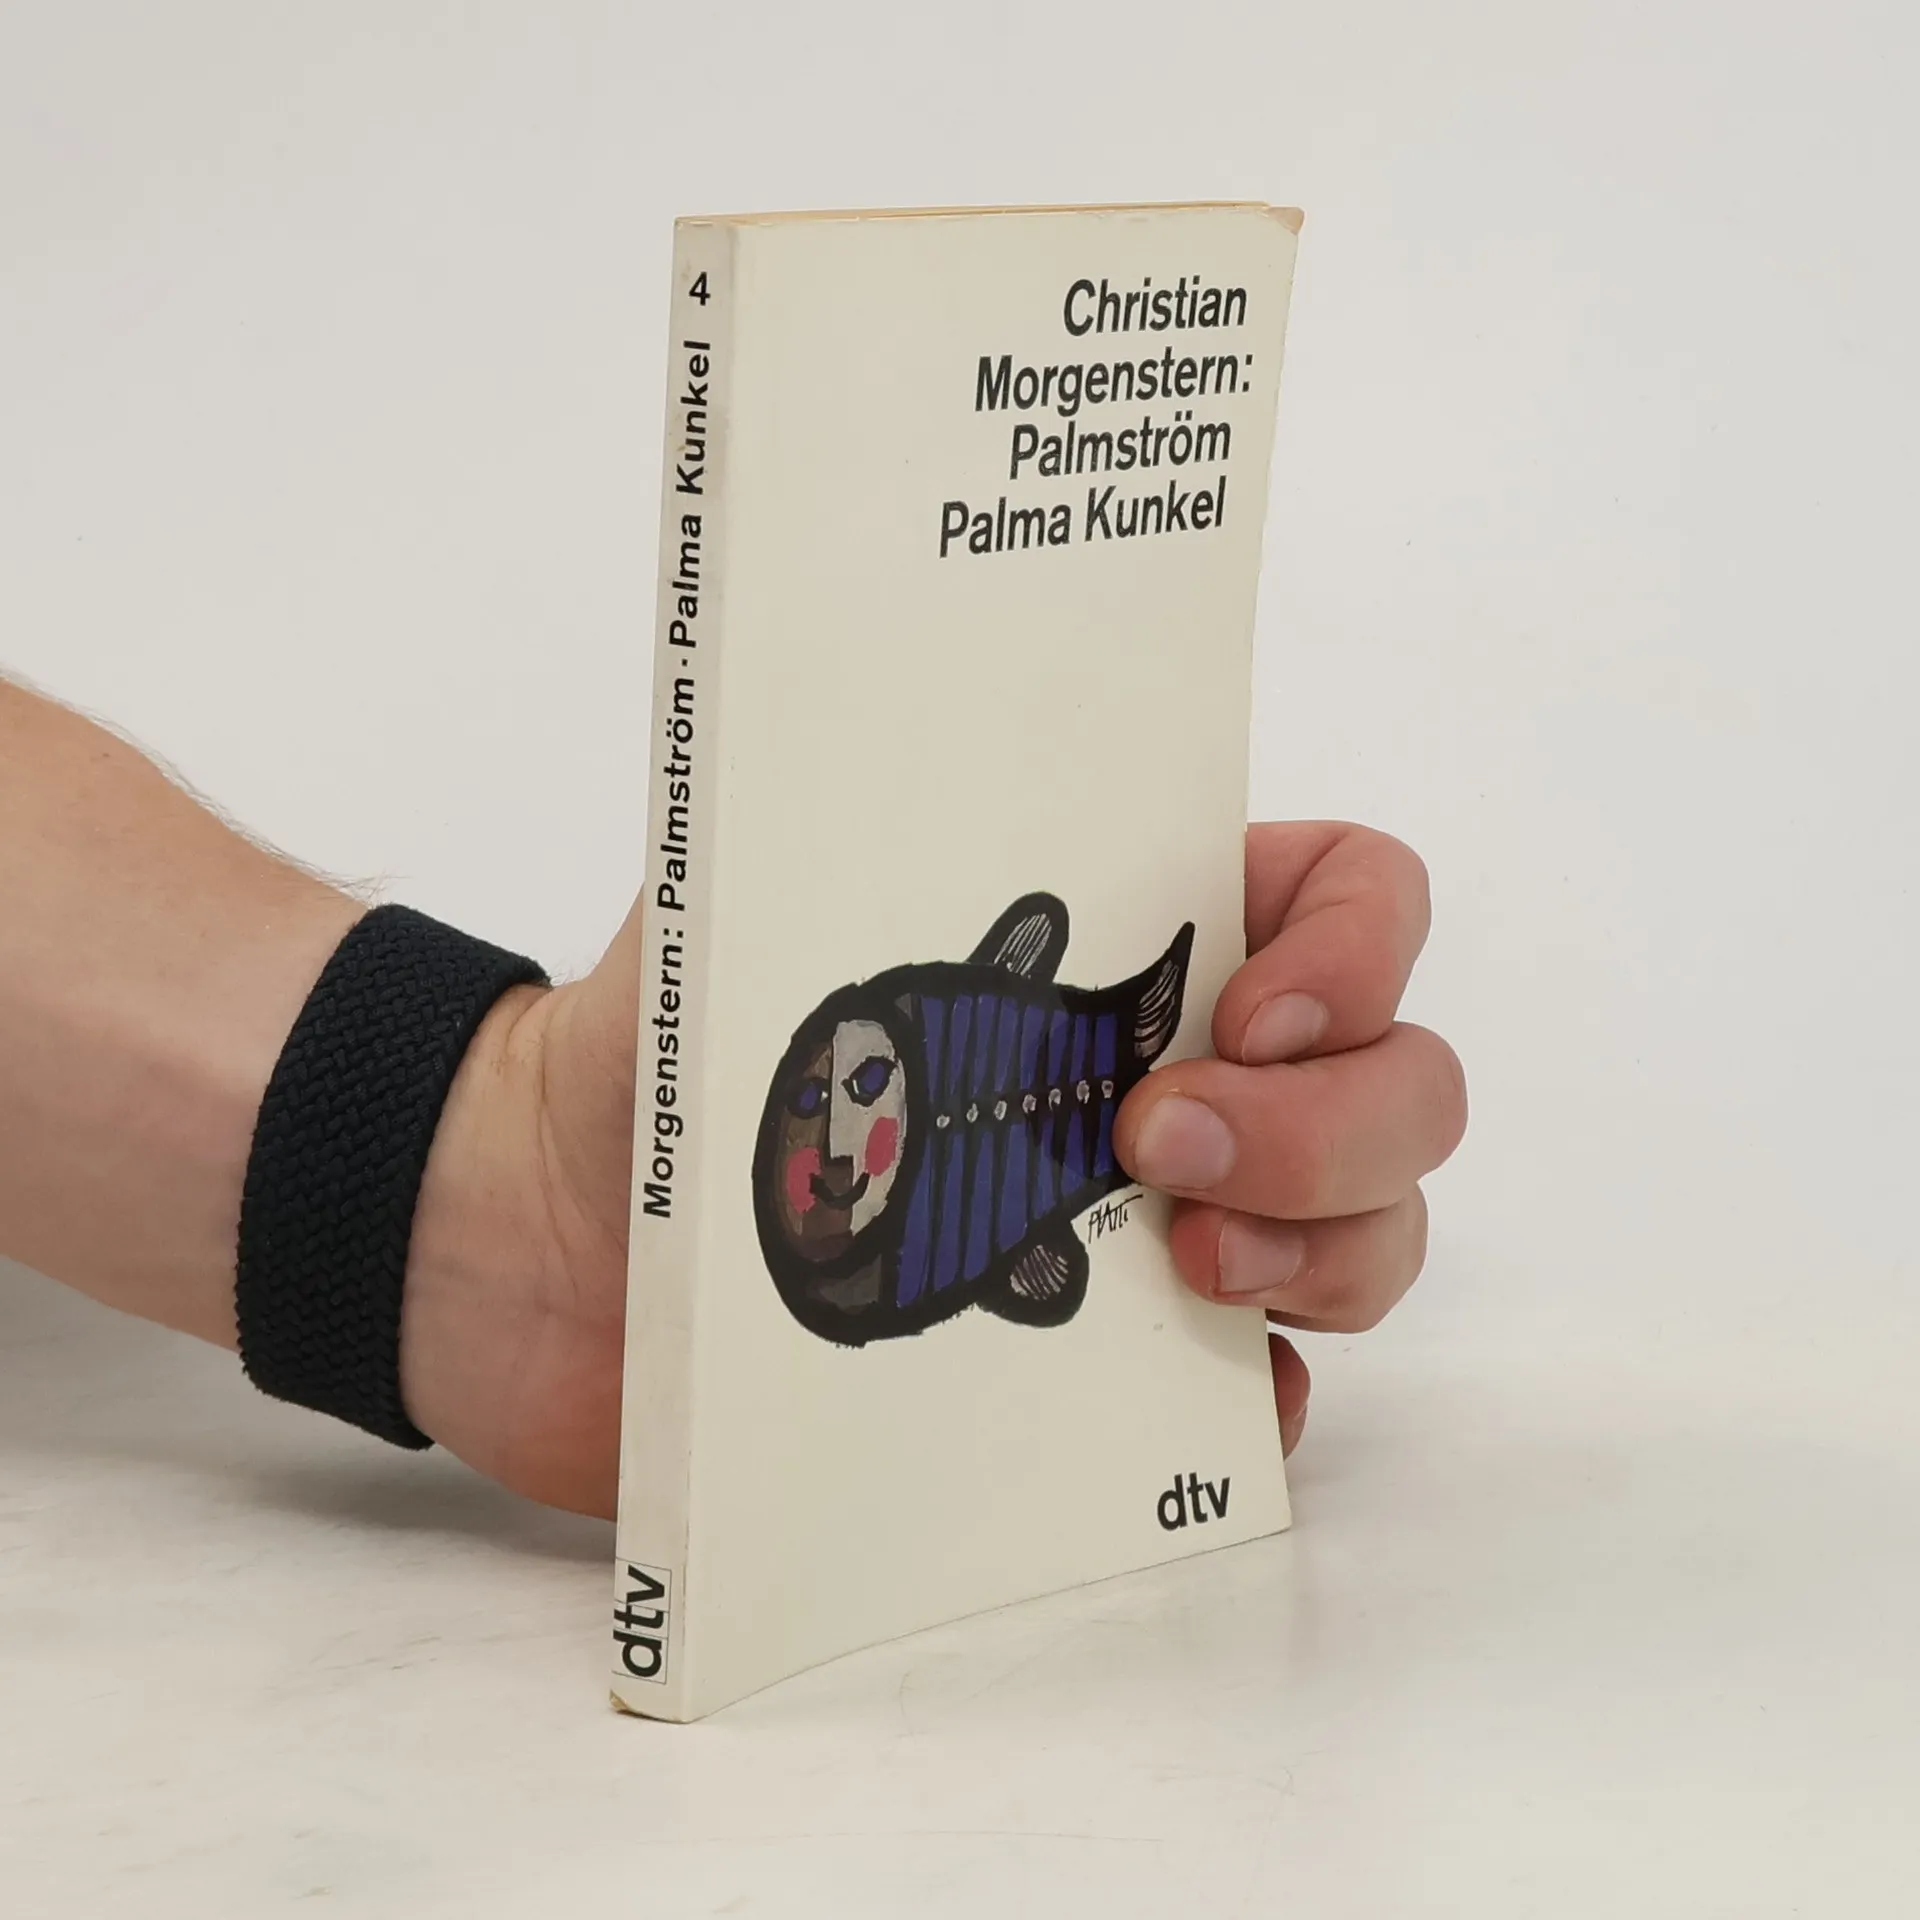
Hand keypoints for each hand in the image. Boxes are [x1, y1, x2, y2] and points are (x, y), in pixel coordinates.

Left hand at [401, 823, 1463, 1516]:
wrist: (542, 1244)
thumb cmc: (650, 1047)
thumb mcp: (751, 886)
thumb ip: (858, 803)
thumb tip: (923, 700)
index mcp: (1118, 937)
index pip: (1349, 895)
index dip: (1358, 949)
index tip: (1240, 1013)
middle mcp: (1170, 1074)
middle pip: (1401, 1083)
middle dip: (1337, 1120)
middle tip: (1158, 1146)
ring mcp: (1154, 1230)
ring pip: (1371, 1235)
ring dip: (1328, 1248)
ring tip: (1181, 1263)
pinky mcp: (1107, 1375)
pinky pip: (1266, 1396)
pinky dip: (1254, 1397)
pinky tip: (1180, 1383)